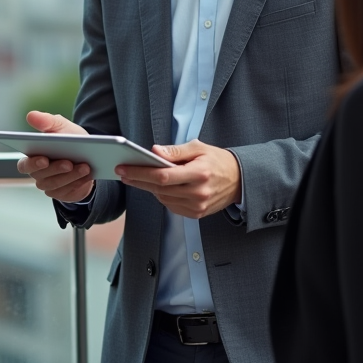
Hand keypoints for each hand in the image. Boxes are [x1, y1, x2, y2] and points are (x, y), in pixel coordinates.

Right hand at [15, 110, 95, 202]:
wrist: (90, 156)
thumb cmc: (70, 140)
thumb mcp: (62, 127)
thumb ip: (47, 121)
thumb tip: (30, 115)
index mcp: (33, 157)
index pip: (24, 165)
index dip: (32, 163)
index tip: (44, 159)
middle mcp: (39, 174)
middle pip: (42, 176)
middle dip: (56, 169)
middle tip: (68, 163)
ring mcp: (50, 185)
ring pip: (56, 184)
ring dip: (71, 176)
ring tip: (85, 167)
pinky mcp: (62, 193)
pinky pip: (68, 191)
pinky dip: (78, 182)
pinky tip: (87, 175)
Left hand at [115, 139, 241, 218]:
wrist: (239, 180)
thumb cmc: (217, 160)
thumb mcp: (198, 148)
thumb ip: (175, 151)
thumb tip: (154, 152)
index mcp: (200, 173)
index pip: (163, 176)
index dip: (141, 173)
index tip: (124, 168)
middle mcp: (199, 193)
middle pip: (160, 189)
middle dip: (138, 180)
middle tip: (122, 172)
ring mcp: (198, 206)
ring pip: (163, 199)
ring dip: (148, 188)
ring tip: (136, 177)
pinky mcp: (197, 214)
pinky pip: (172, 206)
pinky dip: (161, 196)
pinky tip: (156, 187)